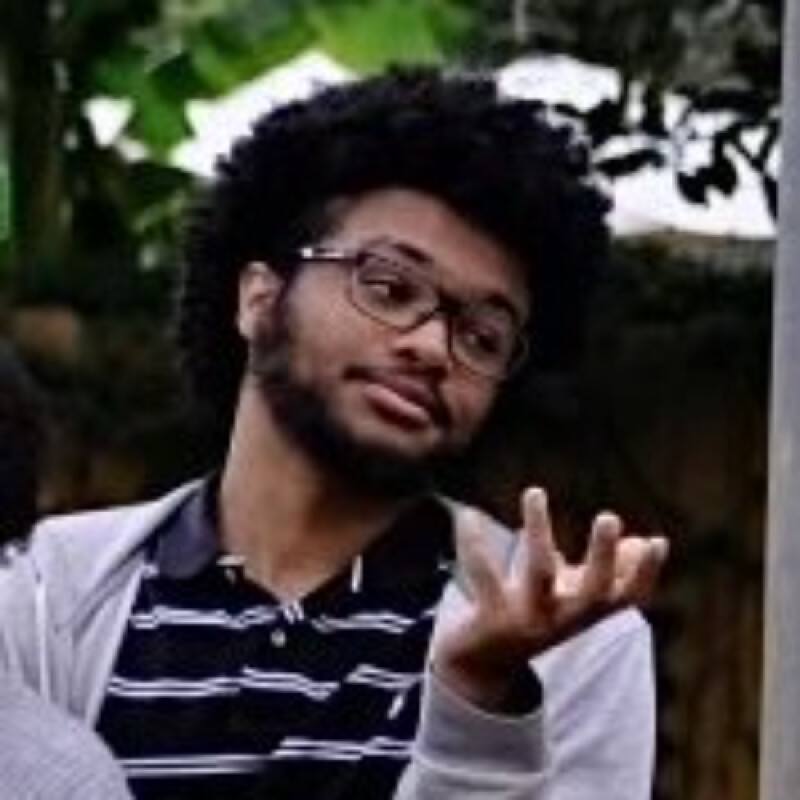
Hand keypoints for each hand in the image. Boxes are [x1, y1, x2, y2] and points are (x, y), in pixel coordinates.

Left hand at [433, 487, 668, 710]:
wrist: (485, 664)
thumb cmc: (540, 616)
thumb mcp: (576, 595)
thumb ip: (610, 570)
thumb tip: (645, 542)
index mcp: (586, 611)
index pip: (626, 596)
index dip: (646, 573)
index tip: (658, 542)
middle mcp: (562, 618)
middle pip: (591, 591)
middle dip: (602, 556)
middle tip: (609, 517)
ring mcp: (527, 619)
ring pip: (538, 573)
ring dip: (539, 531)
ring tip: (536, 491)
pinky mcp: (491, 617)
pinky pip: (483, 574)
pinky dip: (474, 542)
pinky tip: (468, 514)